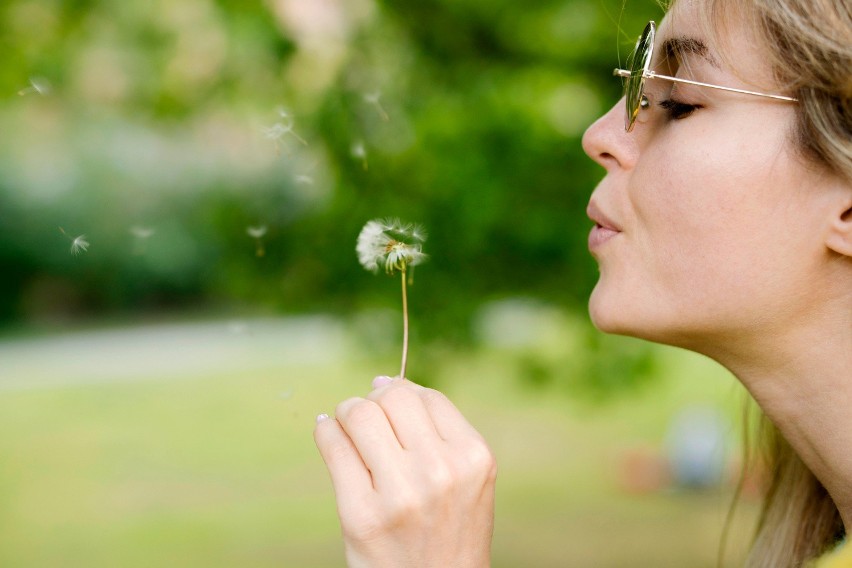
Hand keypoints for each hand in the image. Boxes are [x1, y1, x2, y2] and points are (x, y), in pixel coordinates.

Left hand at [314, 377, 496, 567]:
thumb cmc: (448, 532)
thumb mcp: (466, 479)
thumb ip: (437, 431)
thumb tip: (384, 380)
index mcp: (473, 457)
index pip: (426, 396)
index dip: (403, 396)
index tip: (391, 412)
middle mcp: (440, 471)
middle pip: (392, 396)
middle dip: (373, 400)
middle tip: (366, 421)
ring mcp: (400, 494)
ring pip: (359, 413)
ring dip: (348, 413)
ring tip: (349, 429)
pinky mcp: (361, 515)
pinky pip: (332, 445)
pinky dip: (325, 432)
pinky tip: (328, 435)